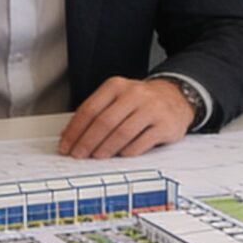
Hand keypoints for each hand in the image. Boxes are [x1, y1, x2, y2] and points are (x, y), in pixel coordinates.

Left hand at [59, 76, 194, 158]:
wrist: (176, 97)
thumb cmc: (141, 101)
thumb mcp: (118, 97)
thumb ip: (97, 112)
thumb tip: (70, 136)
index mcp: (117, 86)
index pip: (89, 109)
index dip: (75, 130)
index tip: (66, 145)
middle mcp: (134, 94)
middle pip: (104, 122)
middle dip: (87, 142)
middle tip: (78, 155)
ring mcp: (151, 109)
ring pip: (122, 133)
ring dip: (105, 149)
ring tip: (96, 157)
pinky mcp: (165, 125)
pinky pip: (141, 143)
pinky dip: (127, 152)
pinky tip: (120, 156)